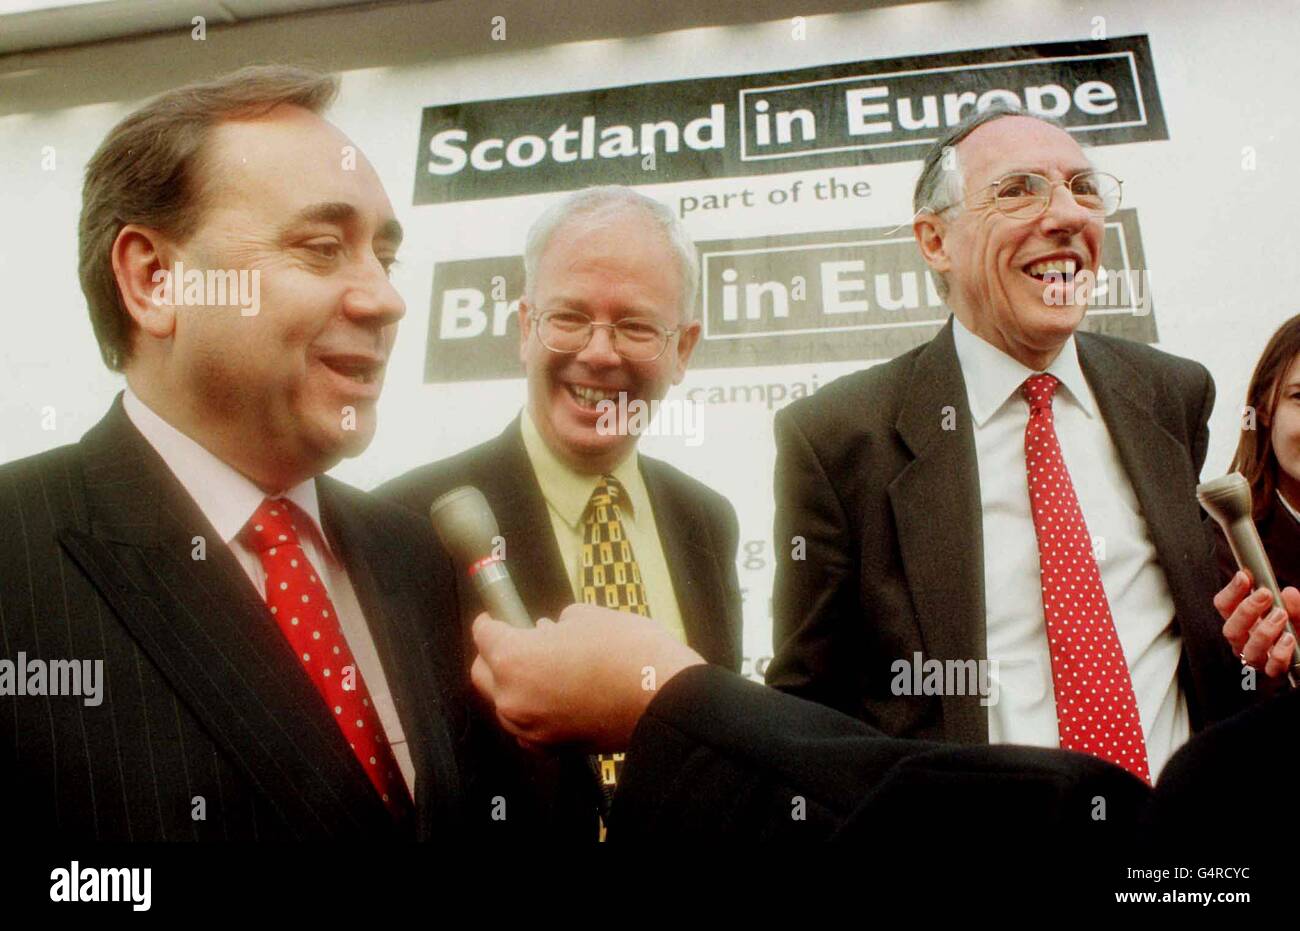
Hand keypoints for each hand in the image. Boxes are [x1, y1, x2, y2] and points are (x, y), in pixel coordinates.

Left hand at [469, 604, 705, 750]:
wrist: (666, 701)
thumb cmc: (628, 652)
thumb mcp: (588, 617)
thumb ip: (558, 624)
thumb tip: (552, 633)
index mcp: (515, 660)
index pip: (485, 636)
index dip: (490, 622)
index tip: (495, 617)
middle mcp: (513, 700)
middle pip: (484, 674)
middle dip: (496, 654)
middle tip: (518, 639)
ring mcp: (531, 730)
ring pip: (505, 703)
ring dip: (516, 684)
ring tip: (545, 666)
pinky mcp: (553, 749)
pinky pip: (528, 726)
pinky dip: (535, 709)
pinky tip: (557, 694)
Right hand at [1213, 570, 1298, 678]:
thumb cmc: (1297, 630)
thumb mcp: (1296, 612)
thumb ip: (1294, 604)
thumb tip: (1288, 593)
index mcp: (1243, 622)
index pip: (1224, 606)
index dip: (1231, 592)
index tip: (1244, 577)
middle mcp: (1245, 641)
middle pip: (1231, 629)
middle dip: (1246, 610)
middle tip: (1265, 594)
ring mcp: (1258, 659)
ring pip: (1248, 649)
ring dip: (1264, 630)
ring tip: (1281, 615)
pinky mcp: (1275, 672)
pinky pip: (1272, 666)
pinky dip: (1279, 652)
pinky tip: (1288, 638)